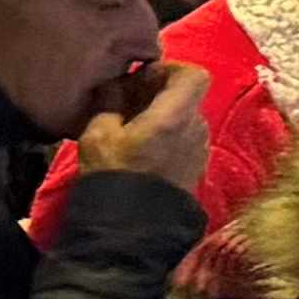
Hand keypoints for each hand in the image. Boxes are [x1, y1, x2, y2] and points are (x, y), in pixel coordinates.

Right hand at [74, 58, 213, 185]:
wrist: (130, 229)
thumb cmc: (113, 175)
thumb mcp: (98, 135)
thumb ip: (109, 102)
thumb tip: (115, 84)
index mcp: (176, 116)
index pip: (194, 75)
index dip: (169, 69)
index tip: (142, 77)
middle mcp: (197, 129)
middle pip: (187, 96)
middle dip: (159, 92)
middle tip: (127, 100)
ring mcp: (200, 149)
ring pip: (186, 117)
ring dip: (162, 113)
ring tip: (130, 124)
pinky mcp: (196, 167)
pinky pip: (186, 138)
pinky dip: (168, 133)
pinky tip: (141, 145)